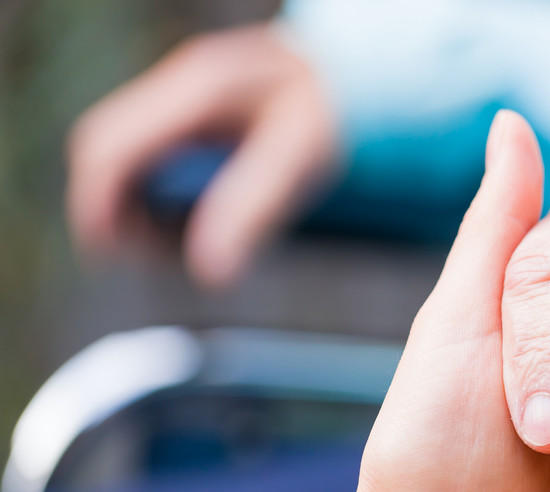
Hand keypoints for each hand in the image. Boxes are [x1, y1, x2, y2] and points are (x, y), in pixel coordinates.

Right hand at [66, 23, 337, 288]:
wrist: (365, 75)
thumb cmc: (339, 108)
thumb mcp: (304, 157)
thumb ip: (254, 206)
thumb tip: (208, 270)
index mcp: (200, 87)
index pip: (109, 144)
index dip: (96, 203)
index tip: (108, 250)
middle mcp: (183, 88)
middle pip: (110, 152)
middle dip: (119, 208)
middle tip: (161, 251)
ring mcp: (188, 100)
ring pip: (132, 159)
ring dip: (146, 206)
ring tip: (200, 235)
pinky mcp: (200, 118)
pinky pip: (162, 160)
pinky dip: (172, 195)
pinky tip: (213, 212)